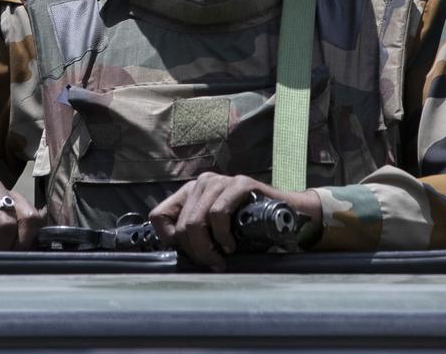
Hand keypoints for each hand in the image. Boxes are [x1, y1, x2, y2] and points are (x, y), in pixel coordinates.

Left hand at [148, 173, 322, 271]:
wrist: (286, 215)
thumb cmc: (248, 227)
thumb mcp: (214, 231)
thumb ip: (195, 235)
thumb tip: (174, 254)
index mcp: (190, 192)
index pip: (158, 216)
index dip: (169, 240)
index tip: (188, 253)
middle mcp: (202, 183)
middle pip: (182, 225)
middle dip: (196, 252)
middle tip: (212, 263)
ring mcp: (221, 181)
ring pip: (196, 221)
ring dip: (208, 248)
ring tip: (221, 258)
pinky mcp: (240, 183)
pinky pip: (218, 213)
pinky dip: (223, 235)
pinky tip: (231, 246)